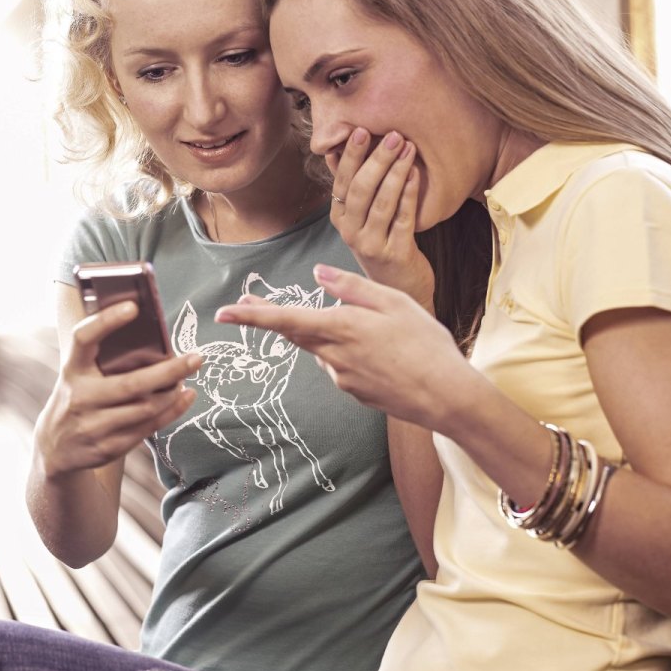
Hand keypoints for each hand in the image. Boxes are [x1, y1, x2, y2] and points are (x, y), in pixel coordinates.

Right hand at [35, 300, 200, 477]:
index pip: (83, 338)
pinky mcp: (107, 448)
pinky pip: (147, 428)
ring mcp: (92, 426)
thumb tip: (152, 335)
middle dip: (169, 371)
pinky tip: (185, 398)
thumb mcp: (79, 374)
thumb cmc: (77, 398)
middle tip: (196, 357)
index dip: (106, 320)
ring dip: (173, 393)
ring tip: (188, 377)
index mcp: (72, 369)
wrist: (55, 449)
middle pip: (131, 384)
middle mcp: (80, 397)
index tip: (133, 307)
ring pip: (145, 408)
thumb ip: (103, 357)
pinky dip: (172, 411)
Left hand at [216, 265, 475, 431]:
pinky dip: (349, 351)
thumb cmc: (425, 343)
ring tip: (377, 330)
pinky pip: (340, 364)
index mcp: (341, 328)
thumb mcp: (394, 303)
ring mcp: (341, 377)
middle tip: (246, 300)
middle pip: (293, 333)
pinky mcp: (353, 391)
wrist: (447, 397)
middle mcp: (333, 355)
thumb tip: (318, 273)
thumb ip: (351, 287)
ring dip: (327, 333)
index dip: (252, 316)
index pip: (285, 320)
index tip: (224, 312)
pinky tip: (382, 352)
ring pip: (321, 347)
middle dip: (268, 316)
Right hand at [328, 128, 434, 310]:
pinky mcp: (396, 254)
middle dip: (377, 159)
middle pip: (361, 190)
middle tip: (393, 135)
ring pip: (382, 202)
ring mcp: (372, 245)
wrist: (399, 287)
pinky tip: (416, 173)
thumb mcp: (360, 217)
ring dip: (396, 172)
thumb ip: (350, 186)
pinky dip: (410, 193)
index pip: (342, 182)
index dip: (351, 156)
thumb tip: (333, 151)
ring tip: (408, 147)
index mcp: (340, 219)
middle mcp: (351, 233)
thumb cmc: (382, 243)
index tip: (361, 130)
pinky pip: (404, 217)